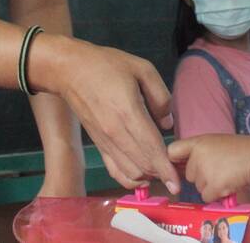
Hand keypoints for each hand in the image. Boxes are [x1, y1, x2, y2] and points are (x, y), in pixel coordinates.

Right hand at [36, 37, 179, 192]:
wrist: (70, 71)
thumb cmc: (107, 65)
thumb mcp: (142, 69)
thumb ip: (160, 96)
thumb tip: (167, 124)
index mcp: (129, 112)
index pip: (152, 148)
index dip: (167, 168)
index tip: (178, 182)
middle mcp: (116, 132)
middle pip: (143, 164)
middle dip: (162, 173)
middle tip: (176, 169)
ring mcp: (105, 142)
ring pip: (130, 172)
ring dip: (148, 175)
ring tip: (162, 169)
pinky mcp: (99, 145)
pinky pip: (115, 170)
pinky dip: (131, 178)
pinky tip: (142, 174)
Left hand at [168, 135, 249, 202]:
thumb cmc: (241, 150)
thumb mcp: (216, 143)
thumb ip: (200, 151)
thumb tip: (187, 166)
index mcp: (198, 142)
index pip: (172, 151)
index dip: (174, 160)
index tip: (180, 165)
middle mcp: (197, 156)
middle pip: (188, 174)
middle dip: (201, 176)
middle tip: (219, 169)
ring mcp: (204, 172)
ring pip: (198, 187)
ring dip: (210, 186)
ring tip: (227, 175)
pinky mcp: (212, 186)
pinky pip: (206, 197)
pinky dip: (216, 195)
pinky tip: (228, 184)